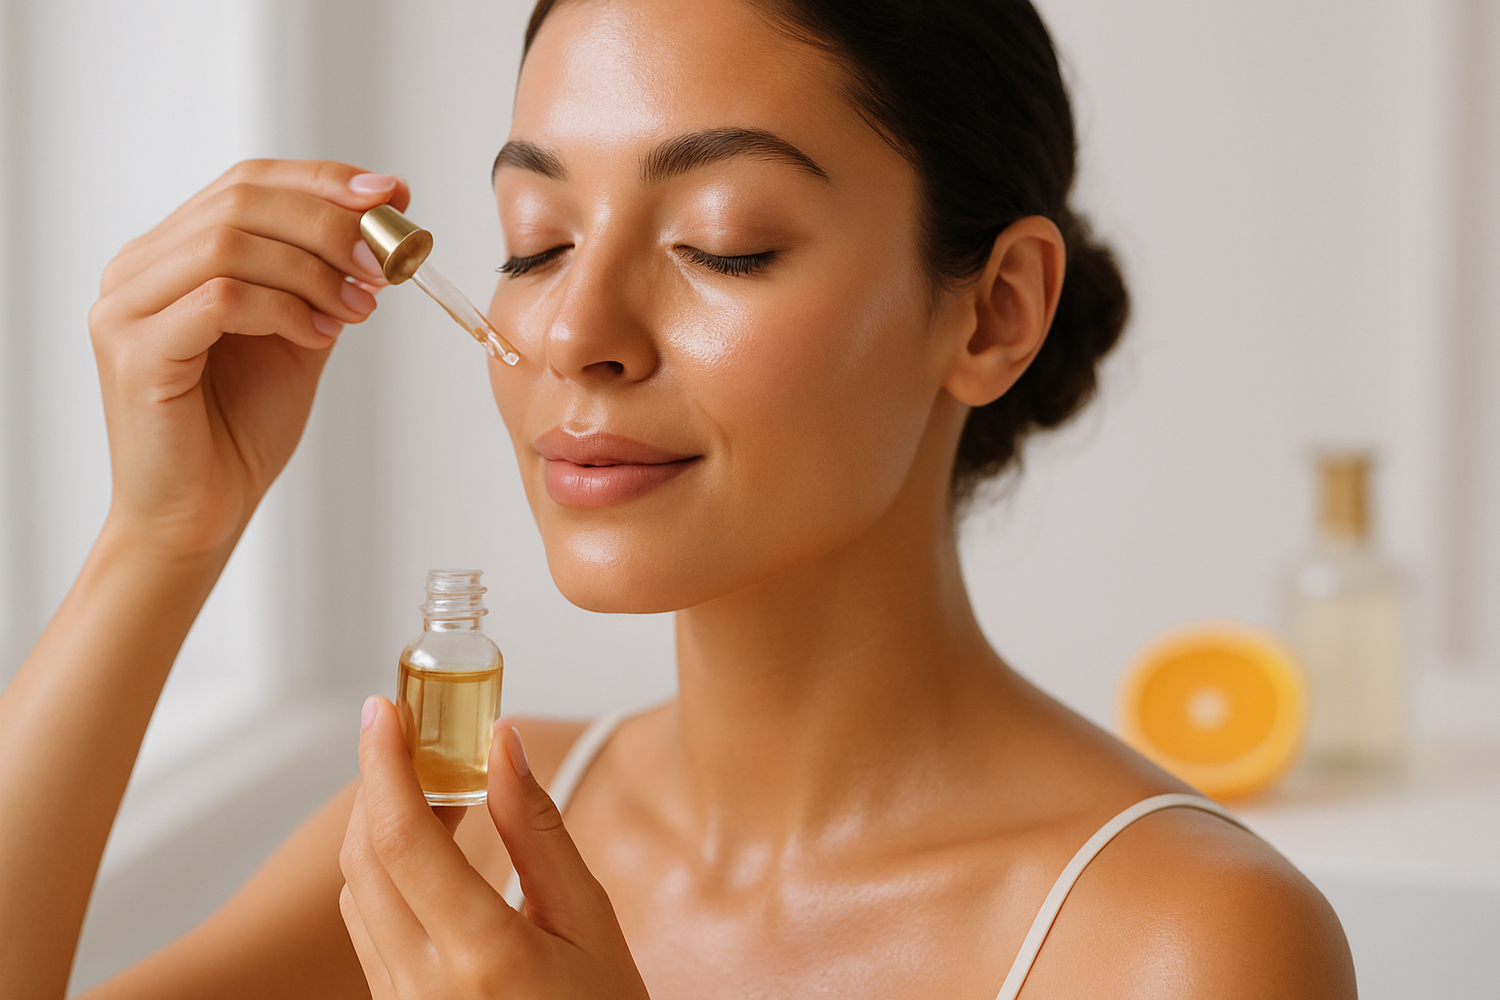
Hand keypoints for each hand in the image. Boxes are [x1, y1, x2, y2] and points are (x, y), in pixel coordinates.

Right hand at [88, 160, 409, 555]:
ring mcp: (126, 308)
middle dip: (329, 223)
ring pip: (229, 244)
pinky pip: (220, 300)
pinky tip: (319, 336)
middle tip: (387, 260)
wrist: (202, 511)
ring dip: (313, 269)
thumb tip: (384, 214)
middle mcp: (137, 270)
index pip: (246, 182)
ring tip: (361, 308)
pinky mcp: (136, 353)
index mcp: (170, 254)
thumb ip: (323, 276)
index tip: (392, 196)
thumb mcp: (299, 333)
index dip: (323, 180)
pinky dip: (284, 309)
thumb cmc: (241, 427)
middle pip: (239, 202)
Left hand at [340, 698, 651, 999]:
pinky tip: (424, 848)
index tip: (382, 709)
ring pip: (357, 893)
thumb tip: (503, 744)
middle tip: (407, 733)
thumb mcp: (592, 922)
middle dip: (376, 782)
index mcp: (482, 956)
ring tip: (424, 782)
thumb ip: (538, 830)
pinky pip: (367, 929)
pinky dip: (384, 872)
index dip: (383, 763)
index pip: (403, 838)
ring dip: (377, 826)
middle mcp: (423, 987)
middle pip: (364, 858)